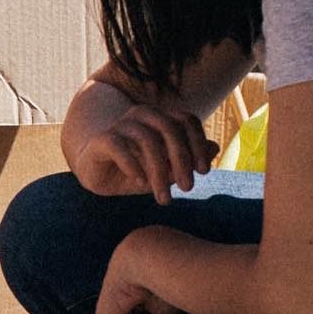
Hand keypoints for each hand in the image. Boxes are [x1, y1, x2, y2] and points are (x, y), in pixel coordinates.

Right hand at [72, 105, 218, 201]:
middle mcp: (141, 115)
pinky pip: (120, 146)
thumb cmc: (136, 171)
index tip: (204, 172)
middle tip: (188, 189)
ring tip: (163, 198)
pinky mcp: (102, 139)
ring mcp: (120, 125)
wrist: (98, 176)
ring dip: (159, 172)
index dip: (198, 143)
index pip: (186, 120)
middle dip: (182, 160)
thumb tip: (214, 147)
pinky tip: (140, 184)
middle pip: (169, 128)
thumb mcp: (166, 171)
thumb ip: (188, 160)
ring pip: (147, 140)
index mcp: (160, 118)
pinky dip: (133, 165)